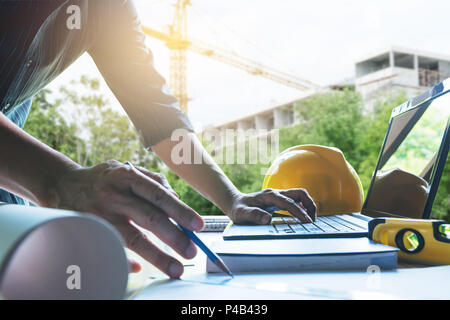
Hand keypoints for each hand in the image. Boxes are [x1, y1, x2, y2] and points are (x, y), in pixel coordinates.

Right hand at [51, 160, 203, 277]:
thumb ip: (153, 180)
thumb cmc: (104, 178)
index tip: (198, 225)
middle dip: (174, 237)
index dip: (180, 210)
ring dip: (157, 256)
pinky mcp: (87, 230)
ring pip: (132, 239)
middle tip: (192, 251)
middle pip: (149, 218)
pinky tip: (140, 268)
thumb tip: (176, 197)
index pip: (158, 195)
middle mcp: (113, 195)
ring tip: (176, 268)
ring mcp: (99, 214)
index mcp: (126, 176)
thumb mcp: (127, 169)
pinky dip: (125, 261)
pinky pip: (110, 249)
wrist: (61, 183)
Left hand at [228, 188, 316, 223]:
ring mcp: (278, 195)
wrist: (234, 202)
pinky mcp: (279, 199)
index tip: (307, 221)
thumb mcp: (241, 214)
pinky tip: (303, 216)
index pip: (288, 202)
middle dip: (310, 205)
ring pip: (299, 195)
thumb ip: (253, 215)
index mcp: (269, 196)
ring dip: (308, 205)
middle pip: (299, 193)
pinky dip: (303, 206)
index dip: (299, 211)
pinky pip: (295, 200)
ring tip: (310, 219)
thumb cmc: (238, 209)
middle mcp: (276, 193)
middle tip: (312, 220)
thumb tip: (268, 219)